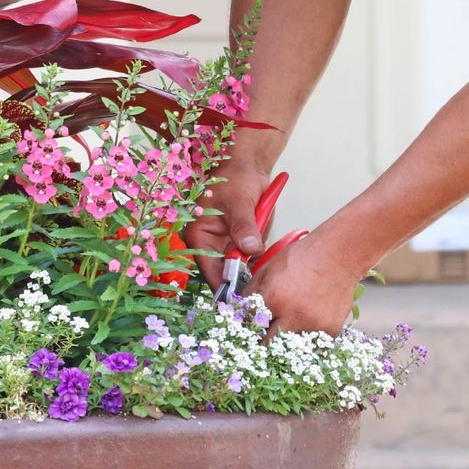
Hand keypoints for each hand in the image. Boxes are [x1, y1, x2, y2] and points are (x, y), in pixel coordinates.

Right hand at [186, 161, 269, 289]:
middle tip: (259, 298)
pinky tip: (270, 269)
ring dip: (252, 274)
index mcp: (198, 236)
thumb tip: (249, 249)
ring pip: (239, 270)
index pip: (210, 271)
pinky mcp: (240, 243)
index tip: (242, 302)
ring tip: (267, 285)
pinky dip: (259, 264)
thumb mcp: (238, 202)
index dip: (226, 287)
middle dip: (242, 284)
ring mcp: (226, 246)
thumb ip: (243, 226)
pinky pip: (250, 260)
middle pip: (225, 275)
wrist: (248, 167)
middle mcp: (209, 245)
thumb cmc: (235, 178)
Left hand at [248, 232, 359, 337]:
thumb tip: (240, 309)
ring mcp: (313, 326)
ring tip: (287, 328)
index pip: (249, 324)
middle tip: (264, 333)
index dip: (246, 327)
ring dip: (285, 341)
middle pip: (268, 344)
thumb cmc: (304, 257)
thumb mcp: (269, 267)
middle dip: (263, 339)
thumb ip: (253, 290)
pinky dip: (305, 338)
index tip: (247, 329)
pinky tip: (306, 323)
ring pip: (289, 347)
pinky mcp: (329, 331)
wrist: (339, 255)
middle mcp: (293, 316)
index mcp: (274, 298)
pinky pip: (311, 344)